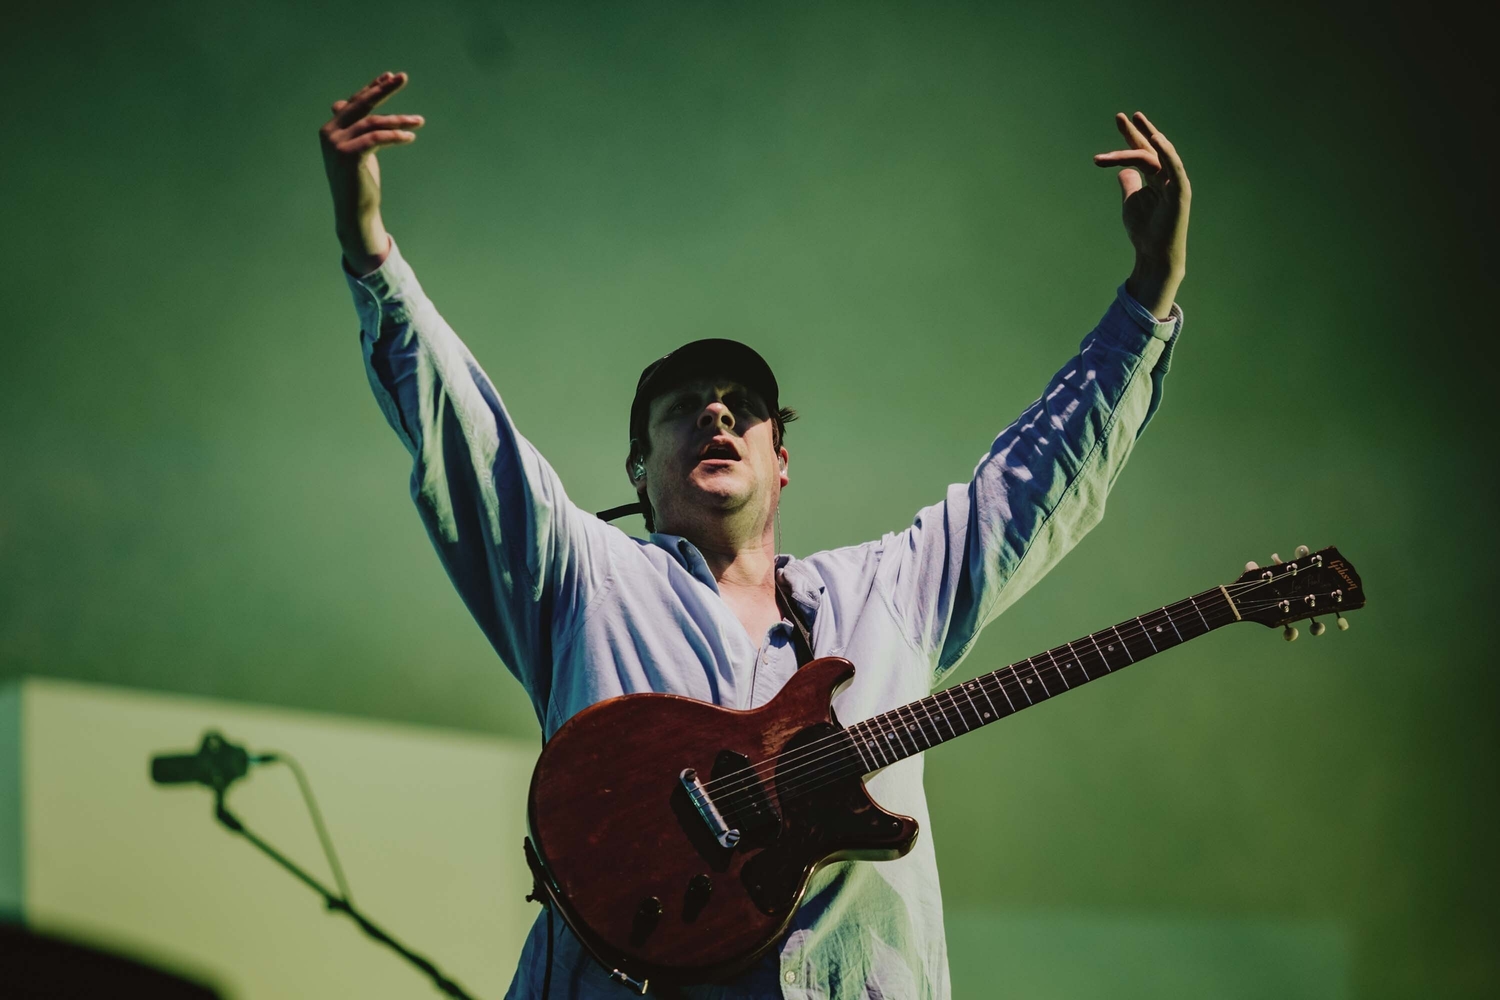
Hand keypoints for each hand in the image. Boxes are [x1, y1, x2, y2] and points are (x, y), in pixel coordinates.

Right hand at [319, 71, 424, 274]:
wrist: (355, 212)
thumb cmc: (359, 182)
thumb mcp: (357, 150)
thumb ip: (354, 127)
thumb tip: (343, 103)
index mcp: (331, 129)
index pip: (355, 103)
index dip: (373, 88)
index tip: (390, 76)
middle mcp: (329, 133)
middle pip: (361, 105)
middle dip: (383, 89)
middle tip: (403, 77)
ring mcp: (336, 144)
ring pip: (373, 123)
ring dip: (399, 120)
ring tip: (419, 121)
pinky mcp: (348, 156)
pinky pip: (376, 138)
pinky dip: (395, 135)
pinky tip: (410, 137)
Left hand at [1093, 112, 1189, 319]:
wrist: (1153, 255)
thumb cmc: (1145, 230)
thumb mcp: (1131, 201)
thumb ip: (1129, 183)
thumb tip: (1123, 170)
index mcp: (1155, 177)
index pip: (1142, 151)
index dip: (1131, 135)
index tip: (1119, 119)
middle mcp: (1166, 176)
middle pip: (1150, 148)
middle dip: (1136, 132)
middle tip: (1120, 116)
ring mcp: (1174, 183)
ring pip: (1156, 157)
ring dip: (1141, 142)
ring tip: (1131, 124)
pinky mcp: (1180, 192)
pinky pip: (1175, 168)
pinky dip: (1167, 152)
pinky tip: (1156, 138)